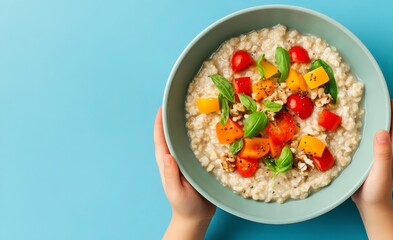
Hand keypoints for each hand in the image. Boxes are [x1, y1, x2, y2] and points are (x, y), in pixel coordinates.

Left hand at [154, 108, 214, 239]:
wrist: (196, 217)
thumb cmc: (184, 206)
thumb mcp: (176, 192)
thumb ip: (170, 175)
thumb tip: (166, 155)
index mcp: (167, 163)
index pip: (160, 139)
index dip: (159, 123)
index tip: (162, 107)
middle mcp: (176, 158)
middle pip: (172, 134)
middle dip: (174, 118)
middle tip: (181, 102)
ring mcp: (187, 160)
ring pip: (186, 139)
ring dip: (189, 125)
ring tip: (197, 110)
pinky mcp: (198, 163)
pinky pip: (199, 146)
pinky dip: (203, 136)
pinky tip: (212, 129)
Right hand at [352, 99, 392, 238]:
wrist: (371, 206)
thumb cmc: (377, 190)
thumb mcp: (381, 171)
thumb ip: (382, 153)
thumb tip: (382, 131)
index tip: (388, 98)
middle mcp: (386, 151)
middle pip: (386, 128)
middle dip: (382, 114)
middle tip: (372, 101)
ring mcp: (377, 156)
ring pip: (375, 134)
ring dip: (371, 123)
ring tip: (360, 112)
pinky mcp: (367, 160)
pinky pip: (366, 143)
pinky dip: (361, 134)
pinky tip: (351, 132)